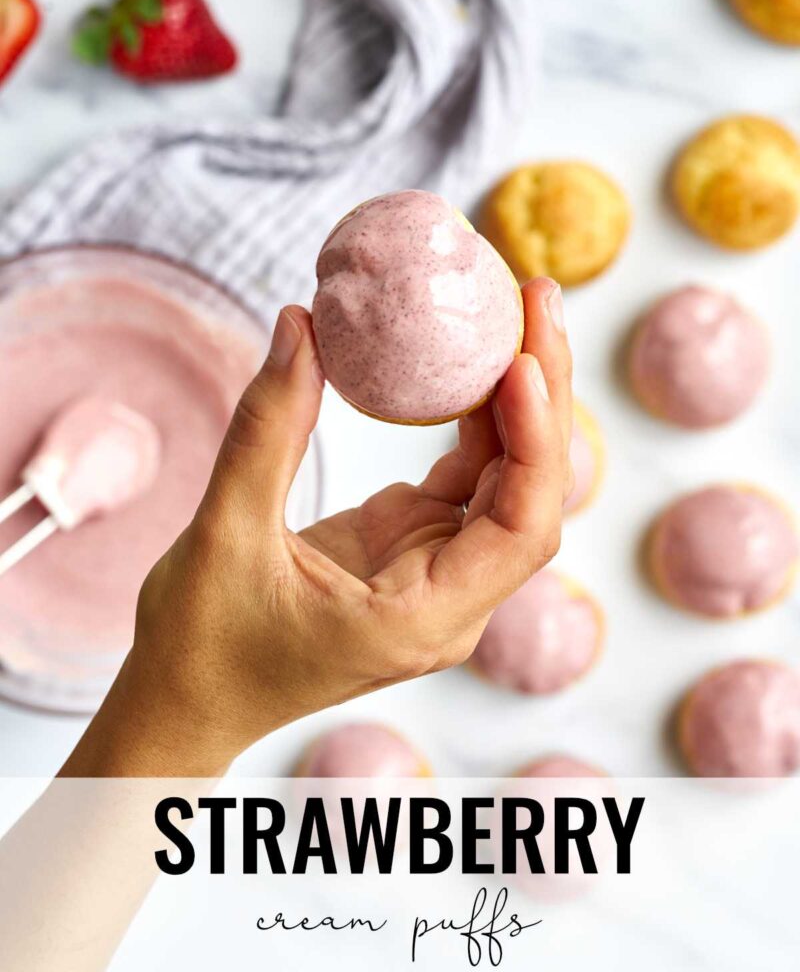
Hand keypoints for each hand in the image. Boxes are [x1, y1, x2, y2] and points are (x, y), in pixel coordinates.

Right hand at [61, 277, 571, 776]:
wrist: (189, 698)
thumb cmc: (205, 645)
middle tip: (539, 300)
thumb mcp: (227, 534)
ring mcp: (437, 568)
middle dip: (546, 395)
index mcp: (424, 619)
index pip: (520, 527)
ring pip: (508, 478)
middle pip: (532, 493)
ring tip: (518, 311)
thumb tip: (303, 323)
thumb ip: (267, 431)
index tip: (522, 363)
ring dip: (519, 398)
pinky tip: (469, 360)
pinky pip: (465, 476)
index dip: (535, 442)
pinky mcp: (414, 543)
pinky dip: (474, 417)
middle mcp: (451, 596)